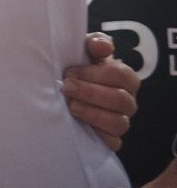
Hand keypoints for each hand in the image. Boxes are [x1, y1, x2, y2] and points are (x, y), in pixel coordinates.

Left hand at [62, 32, 137, 150]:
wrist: (60, 90)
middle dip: (90, 92)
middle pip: (120, 99)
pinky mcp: (109, 140)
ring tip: (70, 106)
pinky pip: (111, 143)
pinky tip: (78, 126)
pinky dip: (96, 135)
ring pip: (118, 123)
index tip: (69, 72)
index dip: (94, 74)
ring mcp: (119, 122)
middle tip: (66, 88)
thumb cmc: (75, 69)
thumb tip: (102, 47)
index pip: (120, 75)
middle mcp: (127, 101)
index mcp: (125, 78)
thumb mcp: (83, 51)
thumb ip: (95, 44)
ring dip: (92, 114)